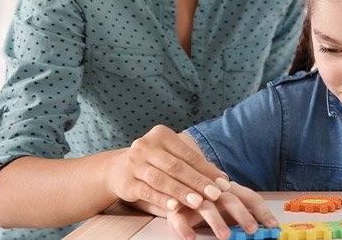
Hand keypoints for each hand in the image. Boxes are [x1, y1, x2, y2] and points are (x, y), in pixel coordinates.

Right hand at [106, 125, 229, 210]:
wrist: (117, 169)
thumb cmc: (154, 163)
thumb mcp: (171, 157)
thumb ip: (194, 166)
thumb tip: (223, 179)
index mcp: (161, 135)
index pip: (188, 154)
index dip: (207, 170)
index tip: (223, 183)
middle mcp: (146, 146)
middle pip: (176, 166)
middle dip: (198, 182)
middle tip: (215, 194)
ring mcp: (134, 163)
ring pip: (162, 179)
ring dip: (182, 192)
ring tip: (199, 202)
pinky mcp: (126, 182)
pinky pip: (147, 191)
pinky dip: (162, 199)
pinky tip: (175, 207)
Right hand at [166, 181, 277, 239]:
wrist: (175, 188)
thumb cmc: (207, 199)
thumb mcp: (227, 204)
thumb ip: (244, 213)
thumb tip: (268, 226)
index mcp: (230, 188)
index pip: (250, 197)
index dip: (262, 211)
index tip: (272, 225)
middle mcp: (214, 189)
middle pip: (230, 200)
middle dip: (242, 215)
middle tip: (252, 229)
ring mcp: (194, 197)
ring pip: (206, 207)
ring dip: (216, 221)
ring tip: (224, 236)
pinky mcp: (175, 208)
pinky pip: (179, 218)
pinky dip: (185, 228)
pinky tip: (191, 238)